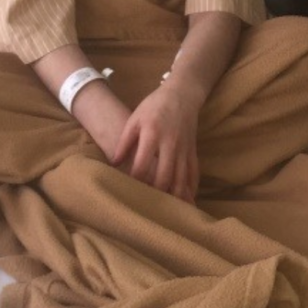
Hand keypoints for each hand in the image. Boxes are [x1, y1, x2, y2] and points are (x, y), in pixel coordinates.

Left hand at [113, 84, 199, 202]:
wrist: (183, 94)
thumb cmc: (154, 106)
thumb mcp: (135, 118)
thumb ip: (124, 141)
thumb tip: (113, 164)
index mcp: (153, 134)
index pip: (142, 165)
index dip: (134, 181)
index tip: (127, 191)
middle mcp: (170, 144)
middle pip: (164, 176)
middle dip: (155, 194)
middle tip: (145, 207)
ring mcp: (184, 149)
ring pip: (181, 179)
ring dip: (174, 197)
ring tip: (166, 213)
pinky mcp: (193, 151)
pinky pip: (194, 174)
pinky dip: (190, 189)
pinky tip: (186, 202)